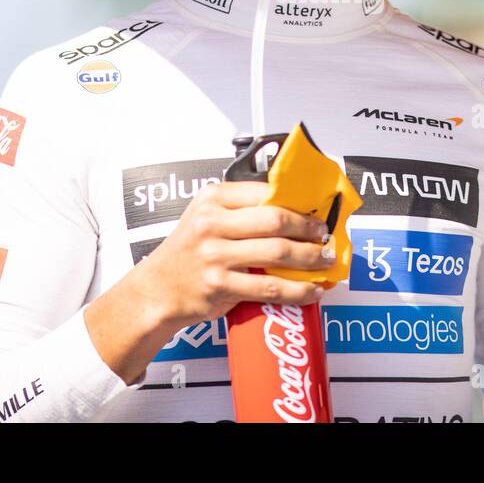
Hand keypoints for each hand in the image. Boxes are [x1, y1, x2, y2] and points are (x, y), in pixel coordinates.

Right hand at [133, 180, 333, 330]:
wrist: (157, 290)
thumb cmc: (187, 253)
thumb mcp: (205, 217)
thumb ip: (240, 210)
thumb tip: (293, 210)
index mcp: (211, 198)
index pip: (265, 192)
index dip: (298, 202)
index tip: (316, 212)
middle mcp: (211, 223)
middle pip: (276, 220)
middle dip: (309, 230)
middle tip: (326, 237)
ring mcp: (215, 255)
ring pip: (278, 253)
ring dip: (310, 259)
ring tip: (325, 262)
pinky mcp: (220, 285)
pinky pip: (270, 286)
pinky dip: (297, 290)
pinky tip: (311, 290)